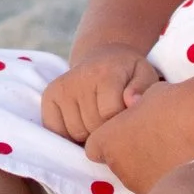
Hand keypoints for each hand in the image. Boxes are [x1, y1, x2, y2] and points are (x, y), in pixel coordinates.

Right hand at [40, 46, 161, 143]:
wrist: (102, 57)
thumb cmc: (128, 73)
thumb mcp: (144, 75)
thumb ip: (143, 89)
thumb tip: (132, 101)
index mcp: (105, 73)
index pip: (109, 115)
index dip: (120, 124)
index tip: (127, 118)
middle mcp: (79, 78)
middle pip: (92, 127)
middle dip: (105, 132)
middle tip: (113, 121)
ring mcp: (61, 88)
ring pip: (75, 133)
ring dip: (89, 135)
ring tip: (99, 122)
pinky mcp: (49, 96)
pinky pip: (56, 131)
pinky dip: (69, 135)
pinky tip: (82, 123)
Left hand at [81, 86, 193, 193]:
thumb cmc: (171, 104)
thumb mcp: (143, 97)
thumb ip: (133, 108)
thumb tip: (134, 105)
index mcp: (107, 141)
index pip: (95, 148)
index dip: (111, 141)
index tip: (128, 133)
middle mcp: (117, 167)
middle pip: (118, 165)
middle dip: (132, 156)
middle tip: (155, 142)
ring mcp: (137, 184)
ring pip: (137, 179)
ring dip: (149, 169)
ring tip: (173, 153)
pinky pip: (157, 187)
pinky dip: (166, 179)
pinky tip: (182, 165)